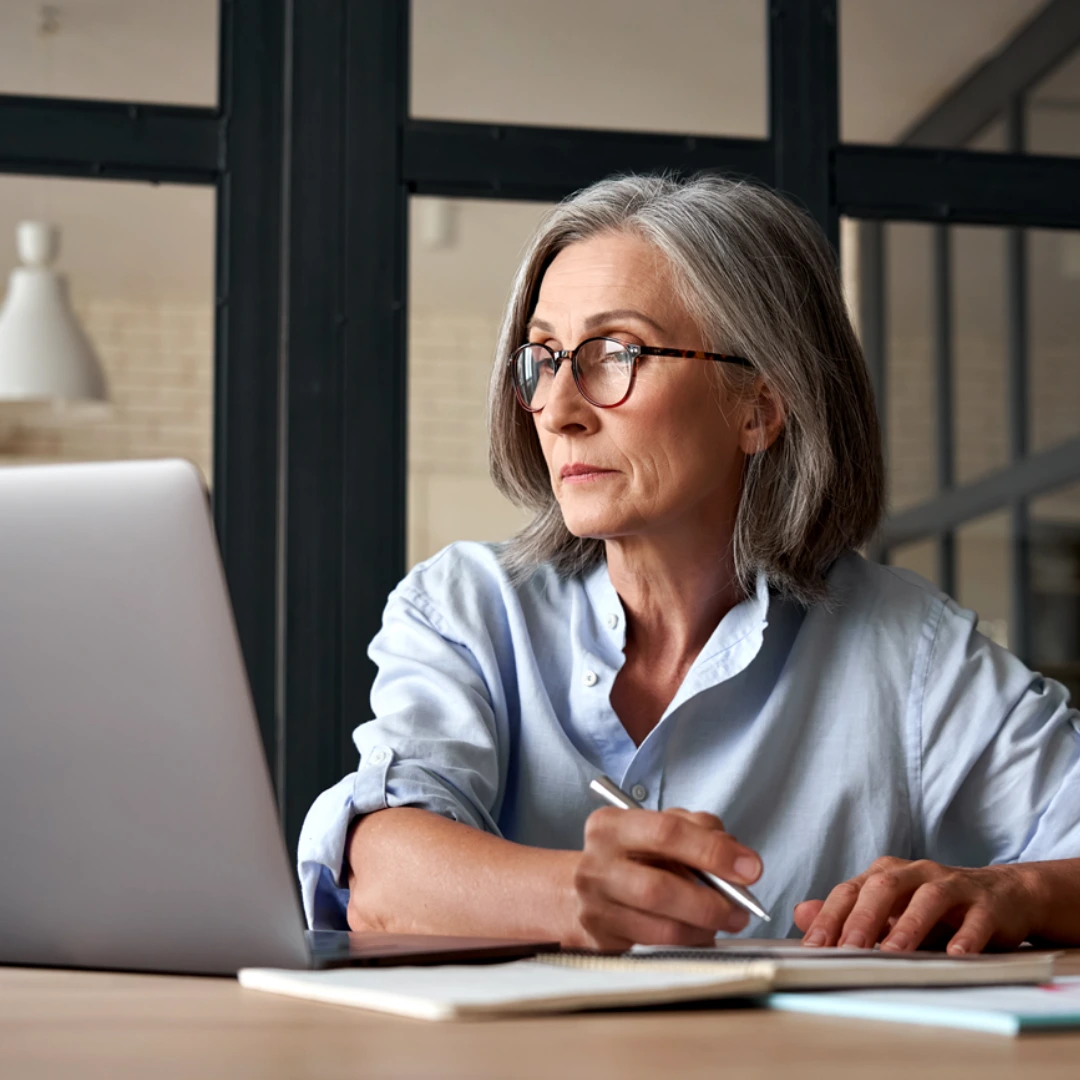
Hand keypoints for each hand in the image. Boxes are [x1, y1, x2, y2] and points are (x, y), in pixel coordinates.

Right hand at [571, 806, 762, 950]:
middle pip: (660, 888)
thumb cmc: (631, 855)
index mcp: (611, 826)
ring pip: (661, 928)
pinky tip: (700, 933)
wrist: (580, 889)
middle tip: (741, 908)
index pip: (667, 833)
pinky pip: (657, 949)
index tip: (750, 867)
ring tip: (725, 921)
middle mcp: (597, 865)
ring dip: (704, 928)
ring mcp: (595, 907)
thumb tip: (738, 859)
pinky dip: (689, 943)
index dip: (713, 851)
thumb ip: (699, 830)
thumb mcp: (658, 827)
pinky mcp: (602, 941)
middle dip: (711, 901)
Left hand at [795, 856, 1043, 954]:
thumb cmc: (937, 908)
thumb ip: (847, 914)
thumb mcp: (891, 910)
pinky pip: (976, 919)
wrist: (1003, 895)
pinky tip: (955, 954)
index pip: (851, 891)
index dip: (830, 917)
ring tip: (892, 953)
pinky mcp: (987, 904)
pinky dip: (965, 936)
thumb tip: (800, 914)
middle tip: (847, 950)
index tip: (813, 947)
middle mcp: (916, 873)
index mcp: (887, 874)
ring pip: (928, 898)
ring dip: (908, 926)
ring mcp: (953, 885)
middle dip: (863, 920)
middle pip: (883, 888)